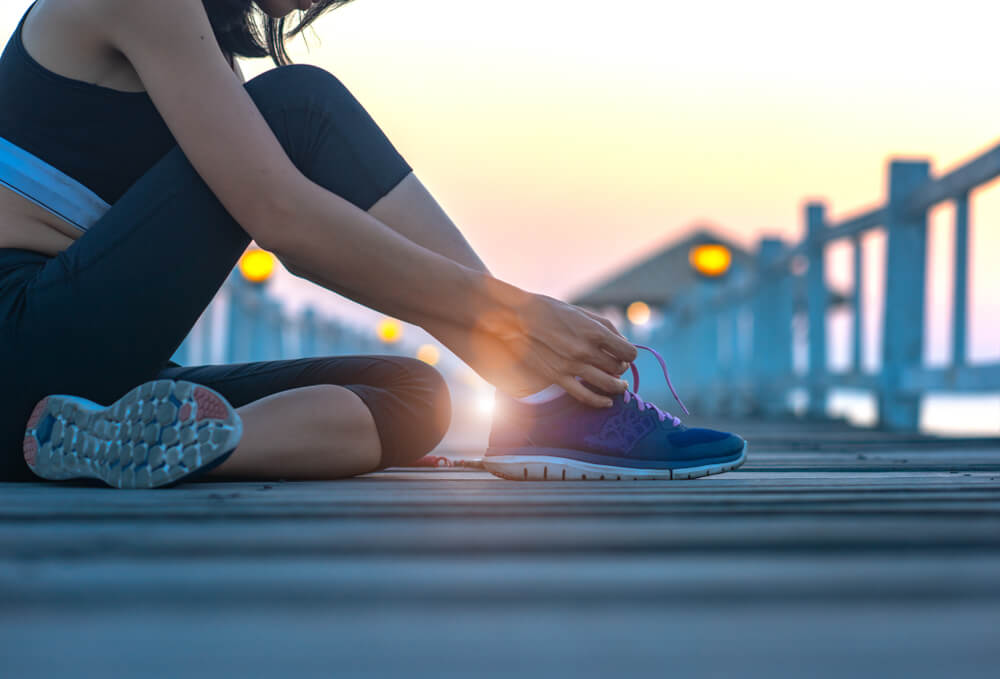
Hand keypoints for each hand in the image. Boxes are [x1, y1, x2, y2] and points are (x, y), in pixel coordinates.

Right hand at [499, 294, 636, 407]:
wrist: (517, 319)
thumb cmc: (551, 311)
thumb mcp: (582, 312)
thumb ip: (606, 327)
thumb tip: (623, 342)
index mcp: (594, 331)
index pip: (628, 352)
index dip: (630, 355)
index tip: (625, 354)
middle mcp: (586, 350)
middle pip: (618, 368)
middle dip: (622, 368)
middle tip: (617, 367)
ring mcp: (572, 366)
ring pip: (607, 384)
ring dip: (618, 386)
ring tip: (620, 386)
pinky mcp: (558, 377)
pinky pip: (585, 396)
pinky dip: (600, 402)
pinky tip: (607, 402)